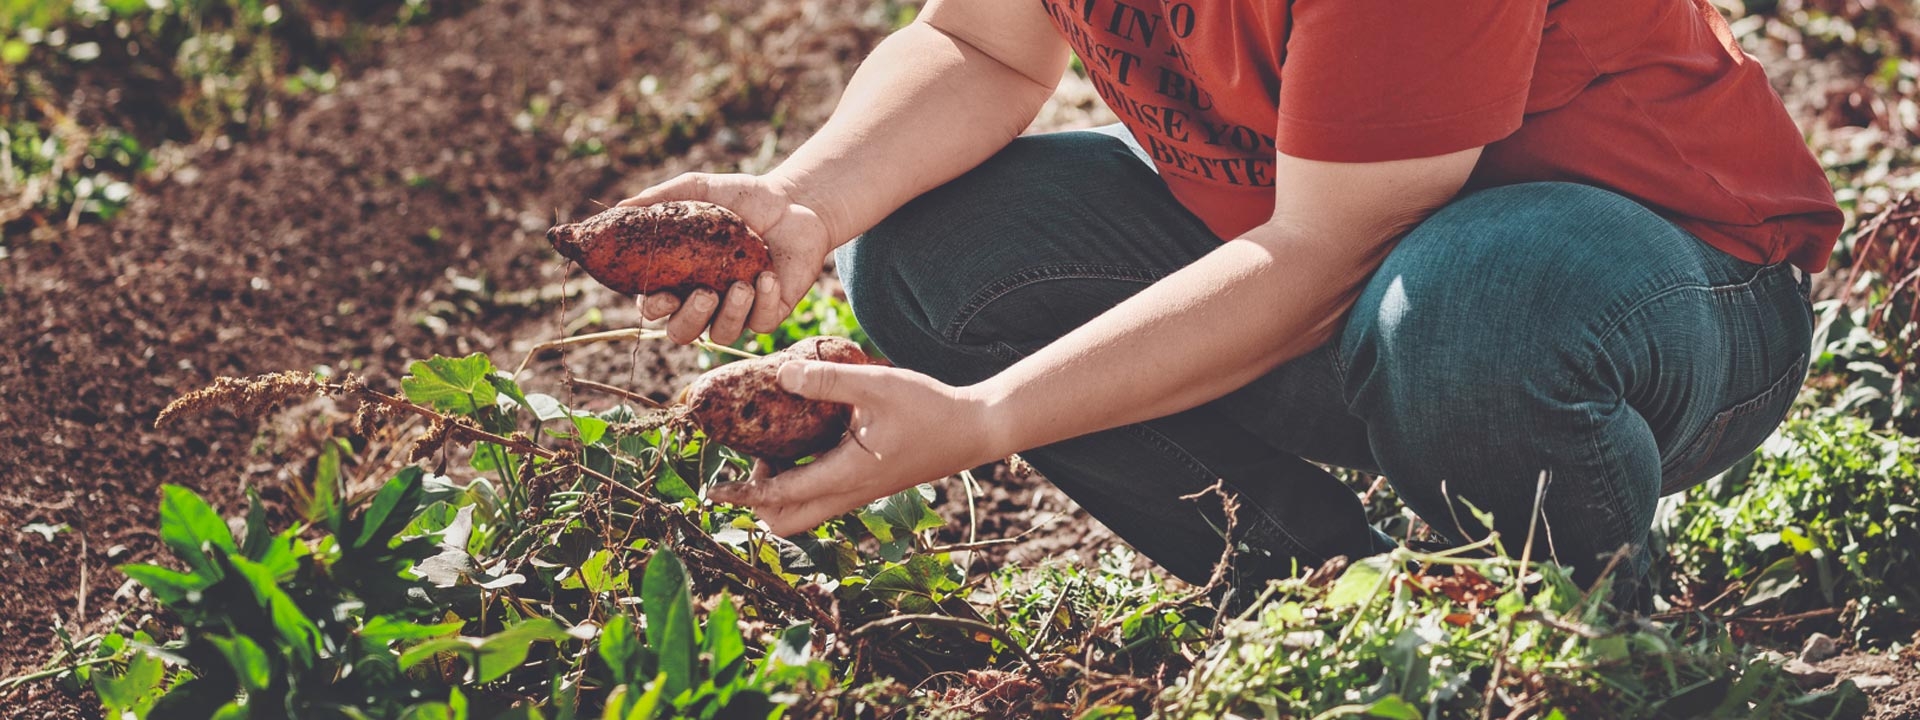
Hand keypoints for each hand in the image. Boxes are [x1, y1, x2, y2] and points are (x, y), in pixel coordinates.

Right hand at [619, 173, 834, 344]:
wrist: (795, 201)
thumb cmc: (743, 197)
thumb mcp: (698, 190)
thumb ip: (660, 199)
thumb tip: (618, 210)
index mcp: (680, 277)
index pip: (654, 305)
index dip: (653, 307)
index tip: (664, 293)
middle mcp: (705, 299)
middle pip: (682, 332)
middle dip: (689, 319)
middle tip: (704, 293)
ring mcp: (738, 309)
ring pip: (721, 333)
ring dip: (729, 314)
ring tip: (741, 285)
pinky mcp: (770, 311)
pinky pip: (761, 323)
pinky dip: (762, 302)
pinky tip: (767, 277)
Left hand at [706, 360, 1002, 536]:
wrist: (975, 430)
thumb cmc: (930, 408)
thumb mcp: (877, 385)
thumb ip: (827, 379)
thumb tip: (779, 373)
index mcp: (846, 476)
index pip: (781, 497)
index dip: (744, 491)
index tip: (714, 487)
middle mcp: (849, 493)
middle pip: (787, 521)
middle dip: (758, 501)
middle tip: (746, 464)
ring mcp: (859, 493)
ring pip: (805, 511)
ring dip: (780, 489)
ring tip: (772, 446)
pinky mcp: (867, 484)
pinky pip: (822, 496)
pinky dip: (801, 479)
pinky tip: (802, 440)